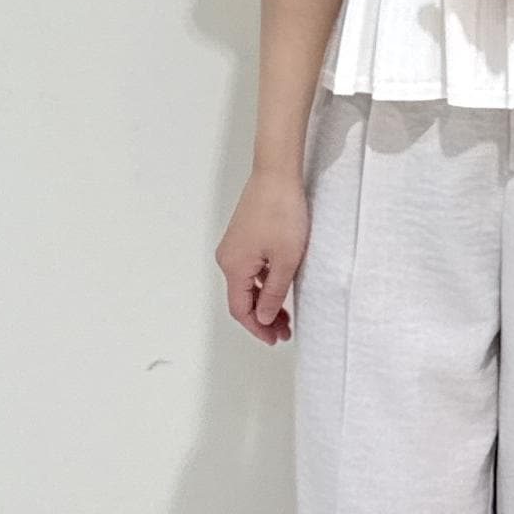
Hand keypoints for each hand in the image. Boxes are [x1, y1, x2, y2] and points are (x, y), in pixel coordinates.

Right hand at [215, 167, 308, 344]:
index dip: (257, 328)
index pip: (240, 310)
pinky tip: (280, 288)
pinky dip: (263, 284)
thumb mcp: (285, 261)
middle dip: (262, 318)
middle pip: (242, 299)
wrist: (277, 174)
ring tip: (285, 315)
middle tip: (284, 332)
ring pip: (247, 285)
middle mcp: (227, 258)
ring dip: (264, 302)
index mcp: (234, 267)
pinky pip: (250, 269)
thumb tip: (263, 317)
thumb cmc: (283, 213)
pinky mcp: (243, 236)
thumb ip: (273, 294)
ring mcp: (234, 246)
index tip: (274, 339)